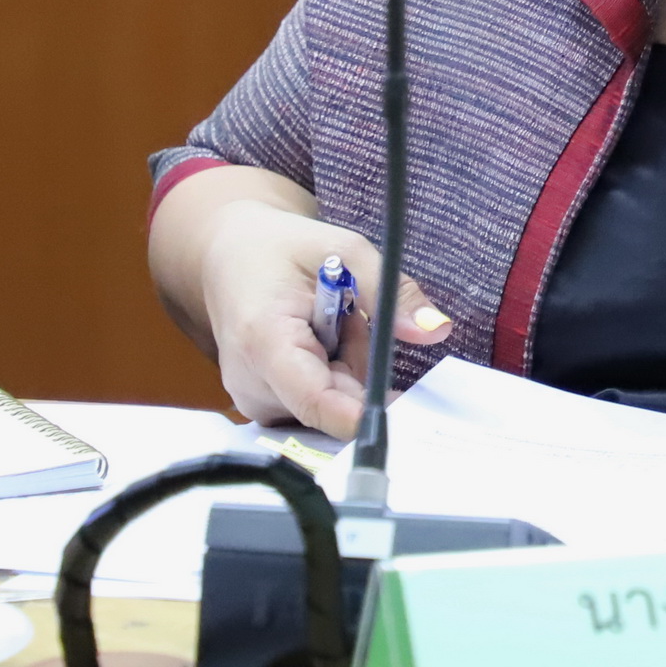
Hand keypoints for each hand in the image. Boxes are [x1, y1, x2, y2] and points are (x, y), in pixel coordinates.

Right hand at [197, 200, 452, 439]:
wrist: (230, 254)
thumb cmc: (282, 249)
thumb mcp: (345, 250)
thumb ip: (391, 292)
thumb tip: (435, 330)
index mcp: (263, 340)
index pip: (316, 402)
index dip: (365, 417)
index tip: (408, 414)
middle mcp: (251, 382)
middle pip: (334, 407)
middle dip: (362, 369)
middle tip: (349, 318)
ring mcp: (254, 400)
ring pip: (333, 408)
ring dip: (350, 371)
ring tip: (330, 324)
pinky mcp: (265, 407)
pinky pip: (322, 406)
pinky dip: (335, 377)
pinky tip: (322, 343)